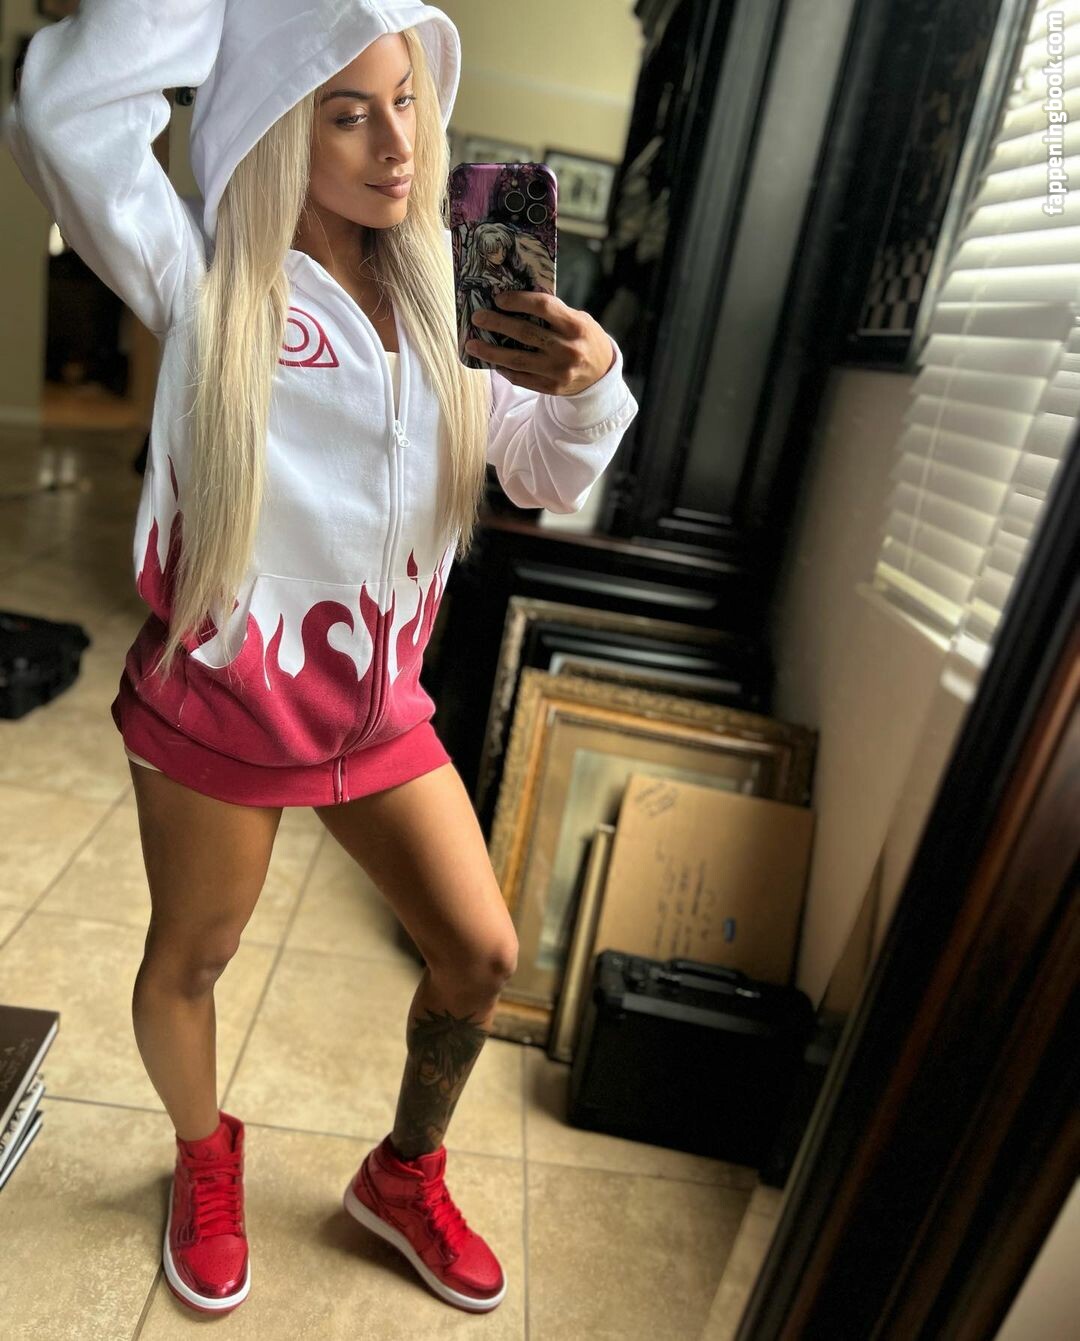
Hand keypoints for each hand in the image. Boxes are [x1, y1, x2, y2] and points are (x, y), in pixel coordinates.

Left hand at [465, 290, 614, 394]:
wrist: (602, 375)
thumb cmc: (584, 339)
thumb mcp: (578, 320)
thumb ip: (553, 313)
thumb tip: (513, 303)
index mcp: (576, 326)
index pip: (543, 307)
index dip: (518, 301)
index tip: (498, 299)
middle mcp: (568, 349)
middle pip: (525, 333)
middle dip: (497, 324)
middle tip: (478, 317)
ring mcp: (559, 371)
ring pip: (518, 360)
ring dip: (491, 351)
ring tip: (472, 344)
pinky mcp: (552, 388)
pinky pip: (522, 378)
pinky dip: (504, 369)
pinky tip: (492, 362)